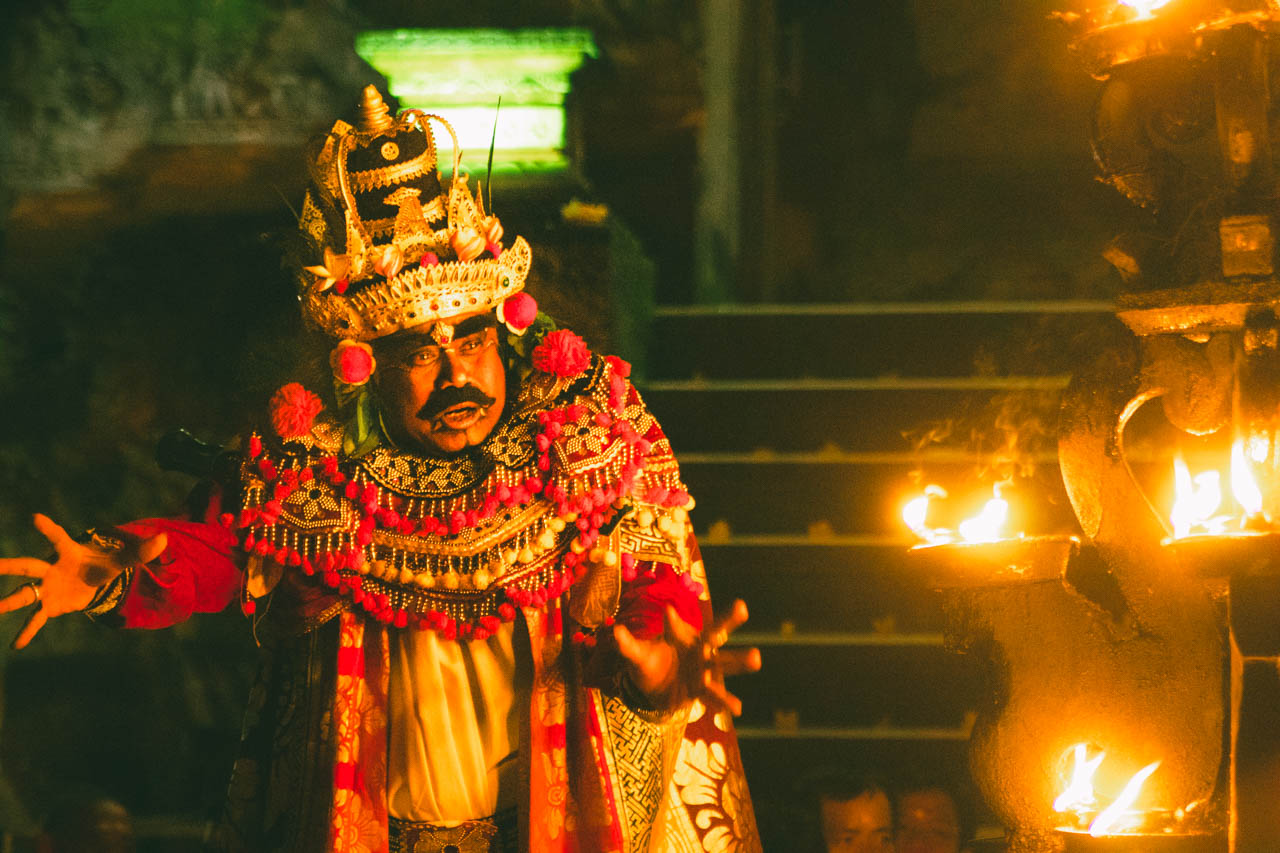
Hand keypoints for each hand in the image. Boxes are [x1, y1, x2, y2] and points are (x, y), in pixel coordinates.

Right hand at [0, 514, 165, 648]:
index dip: (48, 528)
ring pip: (25, 593)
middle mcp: (51, 569)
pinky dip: (27, 632)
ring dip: (9, 600)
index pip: (59, 538)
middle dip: (11, 565)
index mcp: (69, 553)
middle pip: (29, 566)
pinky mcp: (49, 605)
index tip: (35, 517)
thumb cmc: (103, 564)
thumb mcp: (123, 559)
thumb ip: (141, 550)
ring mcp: (47, 588)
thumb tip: (164, 539)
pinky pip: (35, 620)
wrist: (92, 580)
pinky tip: (16, 646)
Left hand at [613, 598, 761, 714]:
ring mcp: (703, 670)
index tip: (667, 613)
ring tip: (756, 657)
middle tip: (742, 606)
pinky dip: (726, 702)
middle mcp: (698, 650)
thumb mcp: (638, 655)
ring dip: (740, 660)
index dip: (673, 620)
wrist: (656, 689)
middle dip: (728, 622)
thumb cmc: (649, 663)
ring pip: (723, 663)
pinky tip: (738, 708)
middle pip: (715, 634)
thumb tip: (615, 632)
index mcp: (682, 636)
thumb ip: (629, 645)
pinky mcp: (701, 690)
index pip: (678, 624)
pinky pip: (715, 696)